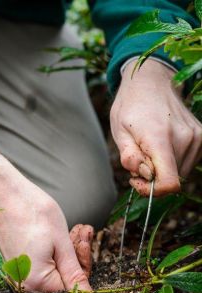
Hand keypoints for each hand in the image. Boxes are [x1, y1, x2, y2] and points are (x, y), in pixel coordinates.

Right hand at [0, 177, 92, 291]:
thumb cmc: (31, 210)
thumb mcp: (61, 241)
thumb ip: (74, 272)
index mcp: (36, 283)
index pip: (71, 287)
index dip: (83, 262)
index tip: (85, 239)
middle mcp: (21, 284)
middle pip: (59, 279)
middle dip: (74, 255)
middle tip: (80, 229)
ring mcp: (12, 274)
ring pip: (48, 269)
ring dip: (62, 250)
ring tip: (70, 227)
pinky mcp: (8, 263)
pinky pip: (34, 263)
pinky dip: (47, 249)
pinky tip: (52, 231)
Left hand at [111, 59, 201, 195]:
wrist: (151, 82)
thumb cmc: (130, 106)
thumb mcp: (119, 131)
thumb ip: (130, 157)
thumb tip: (146, 175)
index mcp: (159, 137)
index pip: (169, 182)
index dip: (152, 190)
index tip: (136, 180)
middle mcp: (184, 138)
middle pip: (172, 179)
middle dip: (152, 177)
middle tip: (137, 160)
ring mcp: (197, 136)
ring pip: (180, 172)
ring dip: (162, 168)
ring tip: (147, 149)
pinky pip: (187, 162)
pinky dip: (172, 161)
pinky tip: (160, 146)